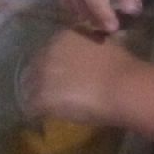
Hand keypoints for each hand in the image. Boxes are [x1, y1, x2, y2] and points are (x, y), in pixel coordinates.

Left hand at [20, 28, 137, 124]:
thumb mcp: (104, 42)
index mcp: (63, 36)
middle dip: (42, 80)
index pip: (47, 52)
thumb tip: (88, 48)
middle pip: (34, 69)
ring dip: (38, 97)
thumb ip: (88, 42)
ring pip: (29, 89)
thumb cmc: (121, 64)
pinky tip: (48, 117)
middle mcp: (48, 52)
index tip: (63, 75)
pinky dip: (38, 114)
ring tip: (51, 107)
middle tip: (56, 93)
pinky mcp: (42, 97)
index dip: (54, 65)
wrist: (124, 86)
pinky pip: (32, 108)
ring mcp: (42, 75)